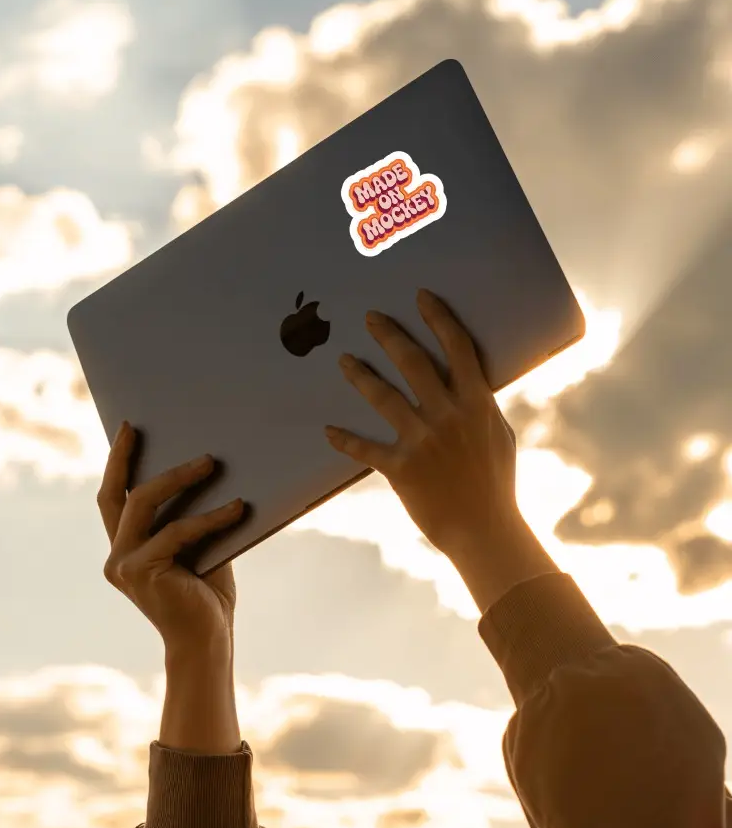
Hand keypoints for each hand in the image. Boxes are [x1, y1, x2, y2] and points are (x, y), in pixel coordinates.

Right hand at [98, 421, 244, 656]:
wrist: (208, 641)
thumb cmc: (208, 593)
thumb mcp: (198, 546)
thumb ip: (192, 516)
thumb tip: (211, 467)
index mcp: (125, 549)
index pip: (113, 498)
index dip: (118, 462)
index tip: (129, 428)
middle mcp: (117, 556)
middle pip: (120, 493)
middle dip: (134, 457)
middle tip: (155, 429)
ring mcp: (124, 564)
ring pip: (145, 502)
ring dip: (179, 477)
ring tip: (211, 462)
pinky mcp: (141, 572)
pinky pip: (178, 531)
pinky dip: (211, 517)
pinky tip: (239, 507)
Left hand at [325, 288, 524, 567]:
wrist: (486, 531)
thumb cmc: (495, 482)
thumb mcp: (498, 435)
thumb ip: (479, 406)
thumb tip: (469, 382)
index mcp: (477, 403)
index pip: (458, 348)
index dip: (439, 318)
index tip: (421, 297)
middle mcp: (449, 416)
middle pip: (414, 363)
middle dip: (390, 335)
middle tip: (370, 317)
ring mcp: (423, 441)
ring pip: (383, 397)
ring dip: (360, 375)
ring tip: (343, 360)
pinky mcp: (401, 468)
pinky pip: (365, 448)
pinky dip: (345, 440)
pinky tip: (328, 431)